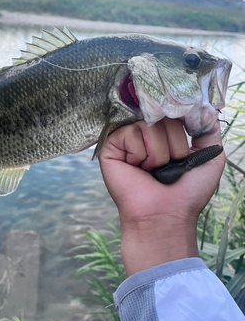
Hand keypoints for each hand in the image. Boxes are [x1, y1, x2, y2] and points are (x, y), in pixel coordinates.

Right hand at [98, 118, 224, 275]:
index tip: (188, 136)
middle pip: (163, 116)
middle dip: (174, 145)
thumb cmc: (186, 193)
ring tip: (152, 170)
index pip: (174, 110)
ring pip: (148, 125)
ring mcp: (127, 139)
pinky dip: (139, 154)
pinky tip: (136, 168)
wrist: (166, 215)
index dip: (182, 119)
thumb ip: (210, 130)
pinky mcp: (111, 146)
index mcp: (166, 135)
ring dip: (158, 153)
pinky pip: (130, 132)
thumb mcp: (210, 157)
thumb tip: (206, 105)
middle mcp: (146, 134)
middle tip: (168, 167)